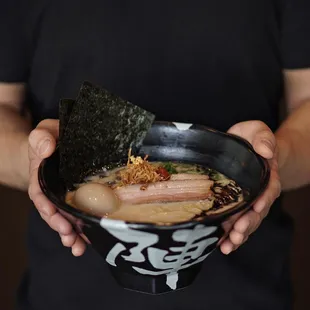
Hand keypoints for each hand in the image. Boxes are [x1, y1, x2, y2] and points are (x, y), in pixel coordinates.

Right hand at [28, 119, 86, 255]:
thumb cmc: (50, 139)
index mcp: (41, 177)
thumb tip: (47, 149)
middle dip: (61, 227)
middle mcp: (51, 190)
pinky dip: (81, 230)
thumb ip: (41, 138)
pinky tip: (87, 241)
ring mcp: (63, 197)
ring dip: (71, 234)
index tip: (55, 217)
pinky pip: (77, 216)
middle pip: (53, 213)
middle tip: (70, 237)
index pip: (40, 195)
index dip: (47, 207)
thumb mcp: (43, 132)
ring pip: (65, 219)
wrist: (56, 145)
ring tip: (78, 247)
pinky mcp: (77, 199)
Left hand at [220, 121, 280, 254]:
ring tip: (230, 244)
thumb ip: (263, 138)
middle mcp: (258, 193)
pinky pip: (233, 223)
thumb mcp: (258, 131)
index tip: (257, 207)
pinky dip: (229, 235)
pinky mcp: (234, 206)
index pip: (268, 189)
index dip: (264, 199)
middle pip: (257, 212)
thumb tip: (266, 150)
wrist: (245, 147)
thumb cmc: (251, 139)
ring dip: (239, 234)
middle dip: (248, 223)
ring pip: (246, 222)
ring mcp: (246, 202)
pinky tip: (223, 246)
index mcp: (265, 175)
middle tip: (237, 232)